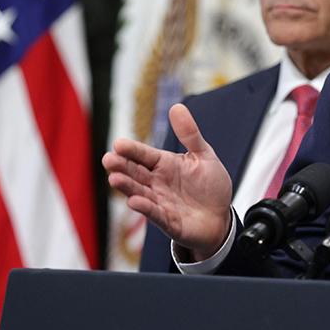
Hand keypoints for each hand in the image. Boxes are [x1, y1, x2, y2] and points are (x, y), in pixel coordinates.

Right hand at [102, 104, 232, 259]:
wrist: (221, 217)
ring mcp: (160, 203)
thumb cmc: (210, 186)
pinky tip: (135, 201)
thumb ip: (190, 134)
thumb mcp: (204, 156)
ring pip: (139, 193)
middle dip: (121, 167)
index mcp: (164, 165)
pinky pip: (155, 214)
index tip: (119, 144)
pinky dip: (145, 208)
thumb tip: (177, 107)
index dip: (132, 150)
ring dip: (127, 187)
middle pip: (135, 173)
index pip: (144, 155)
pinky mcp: (168, 222)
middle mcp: (157, 183)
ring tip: (115, 179)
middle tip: (108, 159)